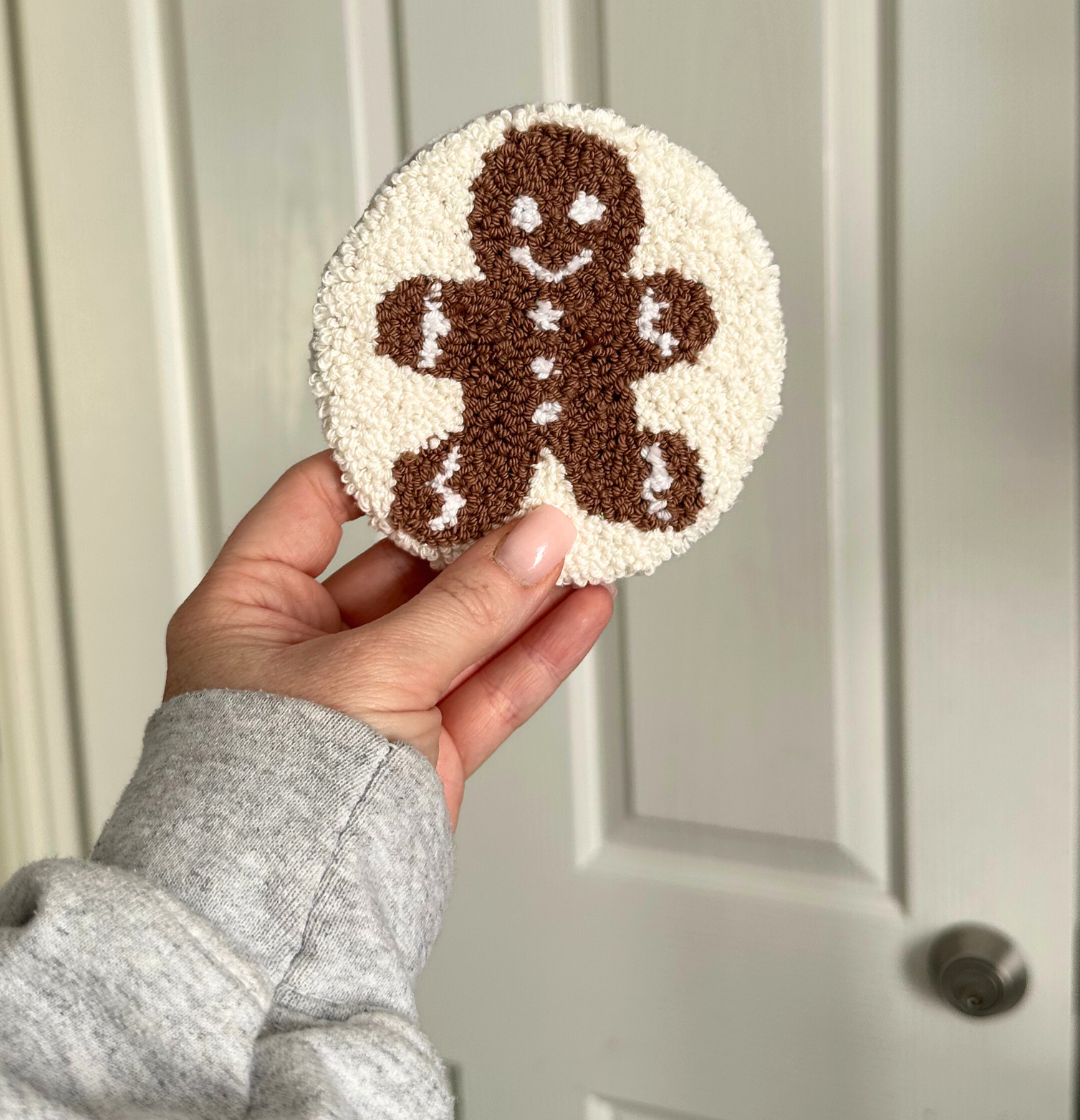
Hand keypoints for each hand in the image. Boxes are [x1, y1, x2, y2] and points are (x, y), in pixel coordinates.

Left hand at [164, 451, 612, 824]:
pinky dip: (534, 654)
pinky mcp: (419, 754)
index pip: (314, 504)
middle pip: (403, 567)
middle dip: (475, 537)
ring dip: (521, 593)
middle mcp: (304, 649)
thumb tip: (542, 536)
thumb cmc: (270, 801)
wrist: (283, 937)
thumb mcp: (371, 672)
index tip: (448, 436)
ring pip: (457, 630)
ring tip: (584, 545)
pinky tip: (581, 612)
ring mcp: (367, 702)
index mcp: (249, 608)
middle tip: (538, 492)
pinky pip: (484, 688)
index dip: (381, 469)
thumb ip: (465, 604)